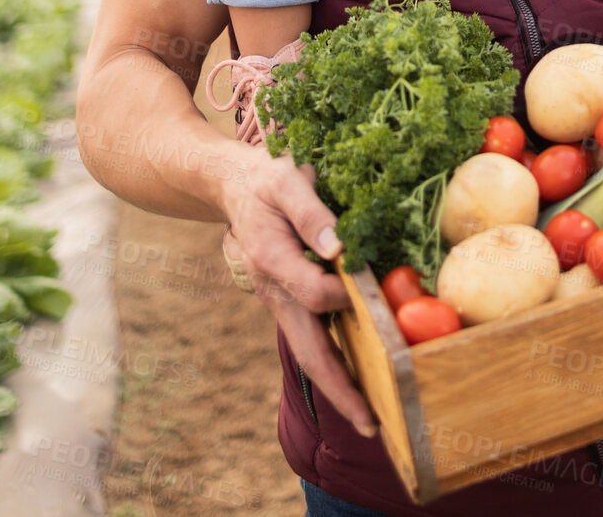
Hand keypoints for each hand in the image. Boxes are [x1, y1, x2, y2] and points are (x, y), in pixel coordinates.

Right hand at [223, 150, 376, 437]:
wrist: (232, 185)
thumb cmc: (264, 177)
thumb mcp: (285, 179)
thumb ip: (310, 211)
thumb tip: (337, 246)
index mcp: (272, 260)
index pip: (313, 295)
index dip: (344, 297)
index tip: (371, 290)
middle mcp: (275, 291)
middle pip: (307, 350)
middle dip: (339, 388)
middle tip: (371, 424)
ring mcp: (279, 301)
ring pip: (308, 352)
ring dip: (337, 385)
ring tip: (369, 417)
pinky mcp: (287, 301)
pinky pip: (309, 338)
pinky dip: (332, 364)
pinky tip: (358, 378)